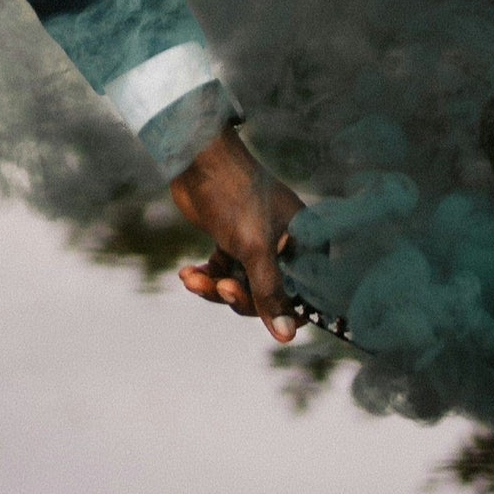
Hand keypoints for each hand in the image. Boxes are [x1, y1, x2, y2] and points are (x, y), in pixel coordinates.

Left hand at [169, 127, 307, 343]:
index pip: (304, 294)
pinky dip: (206, 276)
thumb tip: (287, 336)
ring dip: (214, 288)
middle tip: (219, 289)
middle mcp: (286, 245)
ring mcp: (257, 243)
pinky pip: (223, 271)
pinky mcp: (232, 240)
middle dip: (238, 296)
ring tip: (192, 280)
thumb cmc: (234, 196)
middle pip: (267, 295)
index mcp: (305, 244)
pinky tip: (187, 274)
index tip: (261, 316)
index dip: (283, 310)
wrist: (196, 158)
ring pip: (240, 285)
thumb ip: (270, 293)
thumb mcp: (254, 249)